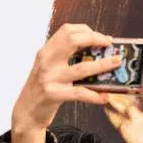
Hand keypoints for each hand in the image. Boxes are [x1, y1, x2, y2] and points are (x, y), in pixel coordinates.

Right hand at [9, 24, 121, 142]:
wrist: (26, 112)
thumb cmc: (42, 89)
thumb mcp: (49, 68)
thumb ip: (65, 58)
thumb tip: (95, 52)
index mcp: (46, 51)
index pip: (67, 31)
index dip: (87, 31)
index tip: (103, 38)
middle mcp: (46, 61)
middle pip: (72, 40)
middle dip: (95, 39)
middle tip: (110, 46)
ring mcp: (50, 77)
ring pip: (82, 68)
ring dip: (103, 65)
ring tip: (117, 63)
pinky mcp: (54, 94)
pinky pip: (80, 93)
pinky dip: (95, 95)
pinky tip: (105, 97)